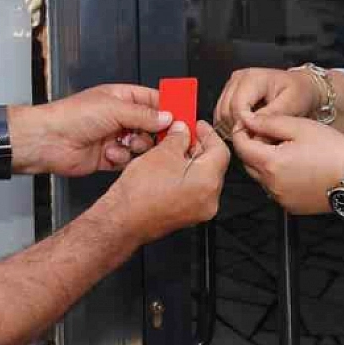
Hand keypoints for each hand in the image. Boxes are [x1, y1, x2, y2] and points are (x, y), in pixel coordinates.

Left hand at [14, 85, 170, 176]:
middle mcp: (119, 117)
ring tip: (125, 144)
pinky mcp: (109, 157)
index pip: (153, 100)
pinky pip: (127, 160)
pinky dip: (121, 159)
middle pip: (150, 126)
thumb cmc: (73, 116)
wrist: (49, 140)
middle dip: (154, 133)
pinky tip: (110, 154)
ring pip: (141, 145)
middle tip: (157, 137)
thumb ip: (144, 114)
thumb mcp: (114, 108)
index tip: (183, 117)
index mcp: (121, 98)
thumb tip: (167, 117)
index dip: (168, 108)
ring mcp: (114, 137)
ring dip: (136, 147)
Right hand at [99, 121, 229, 244]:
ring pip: (202, 178)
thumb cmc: (140, 193)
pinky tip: (169, 168)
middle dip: (198, 146)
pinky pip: (193, 190)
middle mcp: (209, 200)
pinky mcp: (187, 216)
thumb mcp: (161, 153)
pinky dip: (185, 176)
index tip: (197, 125)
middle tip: (183, 134)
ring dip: (190, 161)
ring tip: (172, 150)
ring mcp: (199, 210)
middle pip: (213, 165)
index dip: (208, 133)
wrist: (123, 219)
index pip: (220, 150)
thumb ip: (178, 138)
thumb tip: (183, 131)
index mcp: (208, 182)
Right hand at [212, 67, 319, 140]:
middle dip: (239, 127)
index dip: (245, 125)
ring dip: (234, 126)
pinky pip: (221, 114)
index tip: (257, 136)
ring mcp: (232, 84)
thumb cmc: (299, 93)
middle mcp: (238, 78)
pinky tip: (247, 127)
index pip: (237, 106)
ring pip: (221, 113)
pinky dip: (231, 124)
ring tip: (253, 132)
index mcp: (253, 78)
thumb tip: (251, 128)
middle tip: (257, 136)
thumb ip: (271, 116)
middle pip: (226, 110)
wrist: (301, 87)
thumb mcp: (292, 105)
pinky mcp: (229, 92)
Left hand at [229, 114, 343, 215]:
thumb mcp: (300, 127)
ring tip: (288, 150)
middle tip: (271, 134)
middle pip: (248, 162)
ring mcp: (281, 198)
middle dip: (253, 147)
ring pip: (261, 176)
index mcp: (271, 163)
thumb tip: (247, 119)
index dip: (241, 131)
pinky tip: (297, 166)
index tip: (248, 122)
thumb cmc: (335, 152)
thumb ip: (268, 122)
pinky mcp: (291, 206)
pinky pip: (275, 189)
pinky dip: (278, 177)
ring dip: (265, 162)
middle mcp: (271, 185)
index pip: (240, 146)